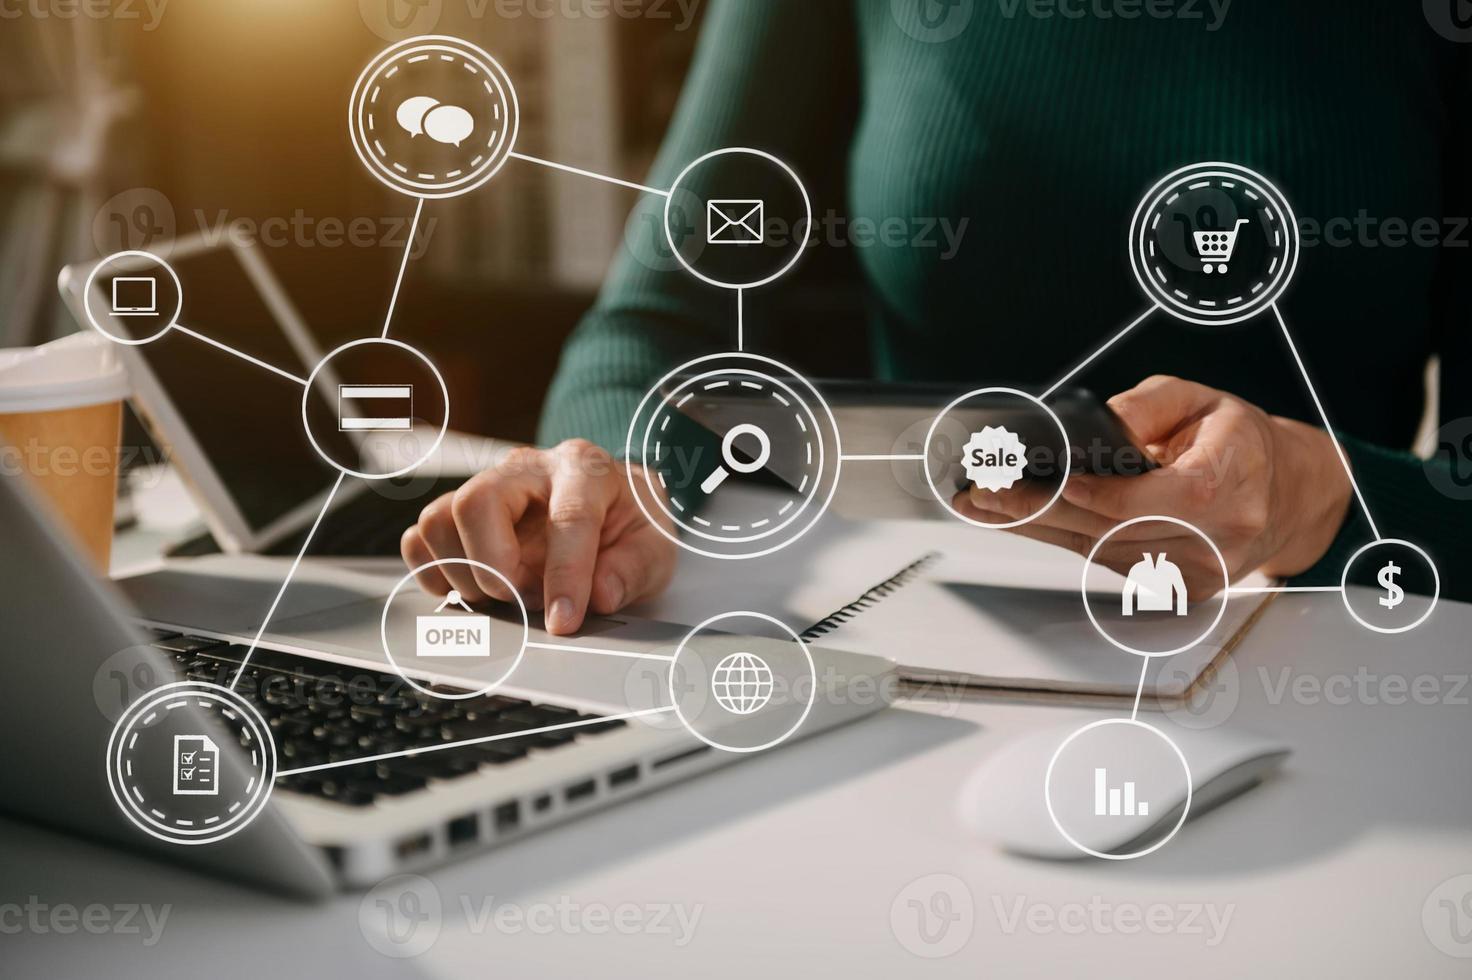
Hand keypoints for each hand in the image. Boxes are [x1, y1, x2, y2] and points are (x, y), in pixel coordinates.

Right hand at [401, 439, 676, 634]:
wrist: (612, 507)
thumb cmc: (629, 524)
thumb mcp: (654, 547)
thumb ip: (634, 569)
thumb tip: (598, 595)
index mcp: (584, 470)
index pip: (568, 517)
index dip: (565, 575)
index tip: (563, 621)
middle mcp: (528, 470)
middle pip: (477, 500)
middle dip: (492, 565)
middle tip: (520, 601)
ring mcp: (488, 488)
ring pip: (439, 518)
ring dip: (464, 572)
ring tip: (503, 596)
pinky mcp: (461, 513)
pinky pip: (421, 537)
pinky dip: (434, 571)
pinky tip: (469, 591)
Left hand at [953, 375, 1352, 595]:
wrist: (1293, 494)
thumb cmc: (1244, 443)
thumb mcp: (1199, 400)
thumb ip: (1143, 407)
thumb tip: (1089, 426)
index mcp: (1220, 487)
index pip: (1133, 501)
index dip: (1074, 495)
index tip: (1023, 484)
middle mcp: (1211, 539)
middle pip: (1104, 530)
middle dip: (1033, 511)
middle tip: (980, 495)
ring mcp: (1197, 572)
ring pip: (1098, 553)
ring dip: (1040, 529)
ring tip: (990, 507)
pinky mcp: (1183, 590)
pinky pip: (1111, 565)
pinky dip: (1070, 542)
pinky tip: (1033, 524)